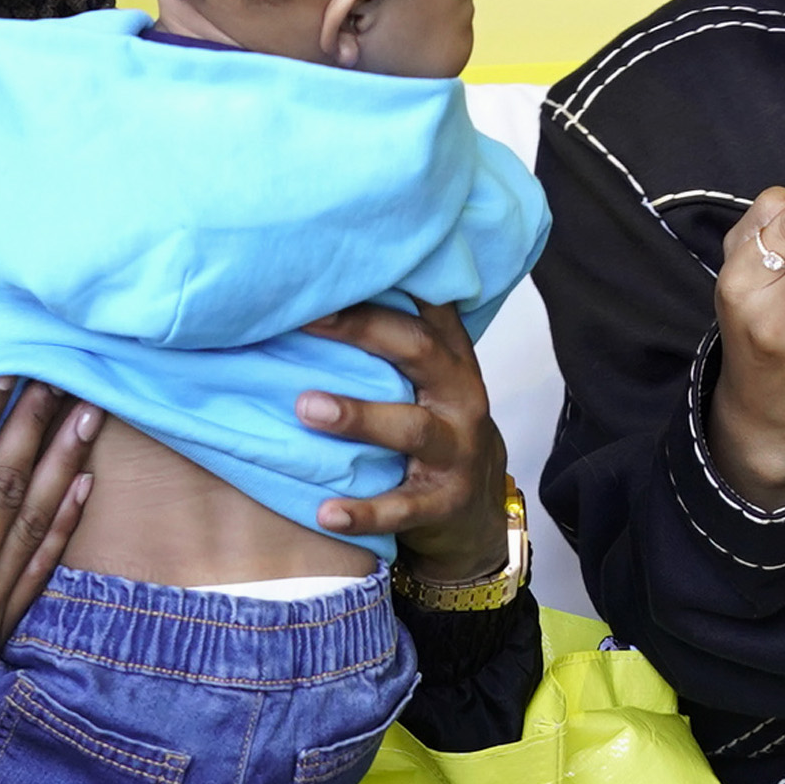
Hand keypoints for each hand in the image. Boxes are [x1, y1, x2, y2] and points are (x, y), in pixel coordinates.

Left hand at [298, 300, 512, 577]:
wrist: (478, 515)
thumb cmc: (434, 431)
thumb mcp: (428, 382)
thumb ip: (393, 342)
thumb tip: (315, 292)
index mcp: (452, 359)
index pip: (422, 308)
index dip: (380, 284)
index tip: (330, 267)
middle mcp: (461, 396)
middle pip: (417, 351)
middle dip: (361, 330)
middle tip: (308, 319)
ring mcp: (457, 450)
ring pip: (411, 428)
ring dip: (358, 417)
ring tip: (306, 408)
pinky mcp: (446, 502)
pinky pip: (404, 508)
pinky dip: (364, 512)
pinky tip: (325, 513)